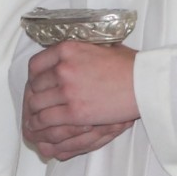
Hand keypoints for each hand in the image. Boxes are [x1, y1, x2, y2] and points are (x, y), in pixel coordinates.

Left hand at [22, 42, 138, 160]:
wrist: (143, 83)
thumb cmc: (128, 65)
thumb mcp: (100, 47)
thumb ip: (81, 51)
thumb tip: (73, 54)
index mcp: (68, 49)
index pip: (36, 65)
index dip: (33, 78)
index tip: (36, 85)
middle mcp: (63, 68)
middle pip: (34, 86)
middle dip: (34, 97)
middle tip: (37, 105)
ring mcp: (68, 90)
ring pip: (36, 104)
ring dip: (34, 113)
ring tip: (35, 119)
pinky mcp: (75, 112)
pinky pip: (47, 119)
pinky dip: (41, 125)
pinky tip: (42, 128)